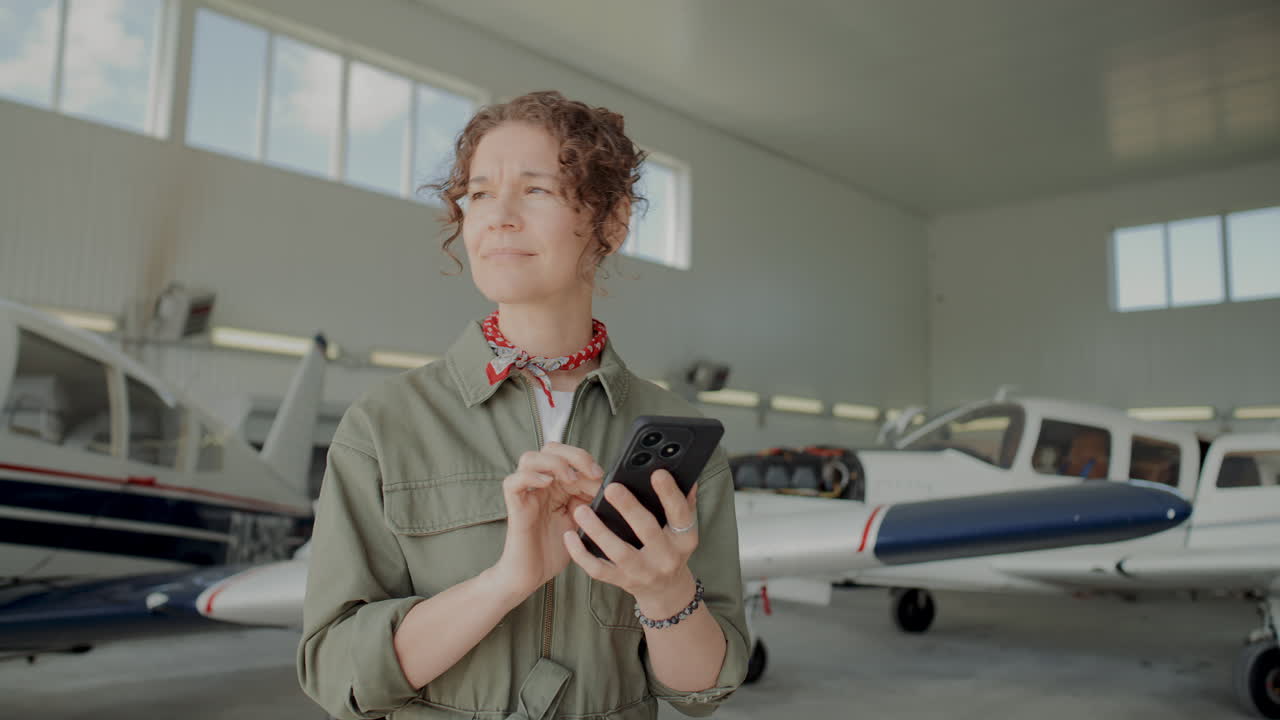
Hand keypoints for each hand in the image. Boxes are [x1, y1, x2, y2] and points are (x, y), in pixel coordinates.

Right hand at [494, 442, 603, 597]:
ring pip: (530, 458)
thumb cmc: (556, 550)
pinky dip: (530, 476)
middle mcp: (541, 485)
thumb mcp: (583, 522)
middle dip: (574, 455)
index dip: (587, 460)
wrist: (533, 576)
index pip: (569, 455)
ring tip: (570, 479)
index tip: (603, 477)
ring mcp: (526, 494)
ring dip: (554, 463)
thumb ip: (592, 502)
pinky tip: (547, 484)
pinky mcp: (515, 506)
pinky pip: (512, 481)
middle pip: (551, 448)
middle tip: (591, 472)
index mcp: (558, 485)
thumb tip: (611, 485)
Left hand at [563, 470, 699, 619]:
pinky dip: (581, 554)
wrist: (665, 590)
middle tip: (612, 487)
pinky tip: (570, 536)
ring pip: (619, 551)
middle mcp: (665, 557)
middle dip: (629, 508)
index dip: (670, 494)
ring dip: (598, 530)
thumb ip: (684, 503)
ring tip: (581, 510)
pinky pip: (598, 569)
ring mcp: (642, 571)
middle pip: (648, 531)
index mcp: (684, 539)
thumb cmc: (672, 549)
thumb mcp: (684, 530)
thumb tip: (687, 476)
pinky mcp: (621, 581)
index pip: (680, 514)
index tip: (657, 473)